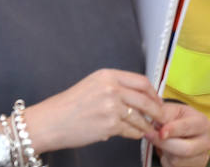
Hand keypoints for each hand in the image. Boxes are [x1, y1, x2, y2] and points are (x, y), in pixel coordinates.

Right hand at [23, 69, 164, 152]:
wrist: (48, 123)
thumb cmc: (67, 106)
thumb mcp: (92, 85)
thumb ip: (114, 87)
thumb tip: (137, 96)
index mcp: (108, 76)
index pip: (141, 81)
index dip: (153, 92)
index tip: (157, 99)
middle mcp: (112, 88)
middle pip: (145, 99)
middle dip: (157, 110)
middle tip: (161, 116)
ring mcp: (111, 107)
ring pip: (139, 116)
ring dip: (146, 124)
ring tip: (149, 128)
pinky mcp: (109, 125)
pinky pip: (130, 130)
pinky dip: (135, 133)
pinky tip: (136, 134)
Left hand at [152, 102, 209, 166]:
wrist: (185, 135)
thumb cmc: (178, 121)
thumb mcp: (173, 112)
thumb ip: (164, 112)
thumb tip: (153, 114)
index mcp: (202, 123)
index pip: (188, 127)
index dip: (173, 130)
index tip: (161, 132)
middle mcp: (206, 141)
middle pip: (185, 149)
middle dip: (165, 144)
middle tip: (149, 136)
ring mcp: (201, 156)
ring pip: (177, 160)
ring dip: (164, 152)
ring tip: (162, 142)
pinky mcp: (195, 166)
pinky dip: (166, 160)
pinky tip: (167, 152)